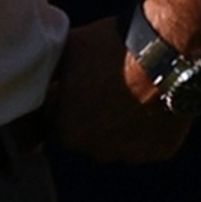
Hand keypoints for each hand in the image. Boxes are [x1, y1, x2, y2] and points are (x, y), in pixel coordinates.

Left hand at [49, 15, 192, 163]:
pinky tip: (151, 101)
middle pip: (87, 139)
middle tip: (102, 88)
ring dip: (119, 126)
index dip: (61, 108)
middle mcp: (97, 152)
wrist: (164, 50)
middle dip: (90, 119)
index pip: (53, 128)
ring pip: (119, 143)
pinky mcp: (162, 151)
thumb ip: (48, 72)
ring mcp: (132, 154)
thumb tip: (37, 73)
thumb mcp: (65, 49)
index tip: (71, 92)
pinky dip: (149, 128)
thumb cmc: (112, 47)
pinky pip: (149, 143)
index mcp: (66, 131)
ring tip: (129, 92)